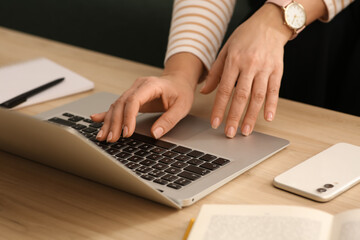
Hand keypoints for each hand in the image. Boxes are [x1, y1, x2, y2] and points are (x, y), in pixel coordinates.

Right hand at [91, 73, 195, 141]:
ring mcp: (133, 90)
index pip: (134, 100)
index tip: (127, 133)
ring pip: (116, 106)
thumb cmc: (181, 92)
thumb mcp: (182, 107)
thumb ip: (169, 120)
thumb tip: (155, 134)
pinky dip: (107, 114)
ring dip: (109, 122)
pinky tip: (96, 119)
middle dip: (115, 123)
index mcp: (150, 85)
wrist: (178, 81)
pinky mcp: (131, 97)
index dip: (128, 117)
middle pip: (121, 104)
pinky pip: (117, 106)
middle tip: (111, 139)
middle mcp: (138, 86)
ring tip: (103, 137)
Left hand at [200, 4, 291, 137]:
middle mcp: (249, 65)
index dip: (219, 108)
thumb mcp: (225, 51)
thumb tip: (204, 91)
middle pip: (241, 96)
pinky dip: (272, 105)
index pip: (224, 89)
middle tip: (230, 133)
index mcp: (234, 61)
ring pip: (258, 96)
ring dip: (252, 116)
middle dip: (234, 117)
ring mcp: (265, 68)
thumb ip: (215, 72)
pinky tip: (267, 117)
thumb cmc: (244, 37)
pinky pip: (275, 90)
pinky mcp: (278, 70)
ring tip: (246, 130)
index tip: (215, 123)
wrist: (269, 24)